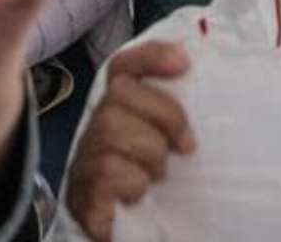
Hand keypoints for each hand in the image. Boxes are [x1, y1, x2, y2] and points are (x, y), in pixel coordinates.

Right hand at [65, 40, 196, 241]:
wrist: (142, 241)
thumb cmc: (162, 196)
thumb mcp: (173, 149)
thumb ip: (179, 117)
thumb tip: (198, 68)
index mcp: (121, 114)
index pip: (124, 67)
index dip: (150, 56)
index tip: (184, 62)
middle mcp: (97, 131)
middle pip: (118, 93)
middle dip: (163, 116)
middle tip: (186, 147)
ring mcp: (85, 162)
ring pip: (111, 128)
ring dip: (150, 153)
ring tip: (160, 175)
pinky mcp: (82, 195)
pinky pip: (105, 171)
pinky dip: (132, 182)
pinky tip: (140, 195)